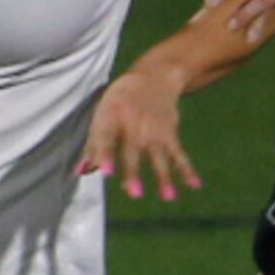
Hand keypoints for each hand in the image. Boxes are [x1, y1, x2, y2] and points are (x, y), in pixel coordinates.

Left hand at [77, 68, 199, 201]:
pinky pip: (179, 153)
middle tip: (134, 194)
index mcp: (111, 114)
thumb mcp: (103, 113)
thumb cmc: (120, 101)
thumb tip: (80, 172)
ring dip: (164, 176)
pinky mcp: (170, 132)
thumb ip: (93, 145)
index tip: (104, 172)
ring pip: (159, 155)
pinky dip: (187, 169)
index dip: (104, 154)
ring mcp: (154, 128)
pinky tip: (194, 184)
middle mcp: (134, 121)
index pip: (106, 136)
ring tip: (168, 197)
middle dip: (134, 172)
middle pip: (133, 150)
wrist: (155, 77)